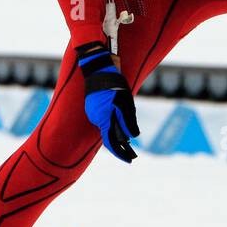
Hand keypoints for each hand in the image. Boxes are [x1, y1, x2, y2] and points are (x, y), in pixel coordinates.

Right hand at [76, 42, 139, 162]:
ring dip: (118, 134)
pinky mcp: (93, 107)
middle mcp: (96, 117)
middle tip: (133, 155)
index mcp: (103, 116)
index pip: (111, 141)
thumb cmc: (113, 82)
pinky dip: (113, 124)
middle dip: (121, 147)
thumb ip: (128, 118)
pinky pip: (104, 120)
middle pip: (109, 136)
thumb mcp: (125, 100)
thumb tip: (132, 136)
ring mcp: (93, 112)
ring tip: (129, 145)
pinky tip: (121, 127)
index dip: (120, 152)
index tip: (129, 160)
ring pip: (108, 127)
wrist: (97, 66)